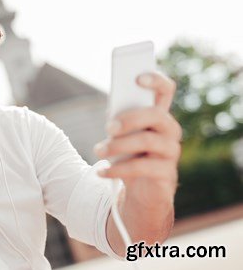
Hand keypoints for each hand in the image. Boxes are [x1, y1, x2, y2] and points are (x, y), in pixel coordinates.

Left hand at [94, 71, 181, 207]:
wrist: (142, 192)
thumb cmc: (129, 154)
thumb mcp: (122, 135)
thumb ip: (119, 118)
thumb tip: (112, 111)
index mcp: (158, 114)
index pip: (165, 90)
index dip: (156, 80)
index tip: (137, 78)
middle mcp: (170, 130)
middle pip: (155, 115)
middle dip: (130, 118)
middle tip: (108, 127)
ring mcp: (171, 152)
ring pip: (147, 141)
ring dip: (118, 145)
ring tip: (98, 151)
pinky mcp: (166, 174)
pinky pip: (141, 168)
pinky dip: (117, 169)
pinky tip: (101, 172)